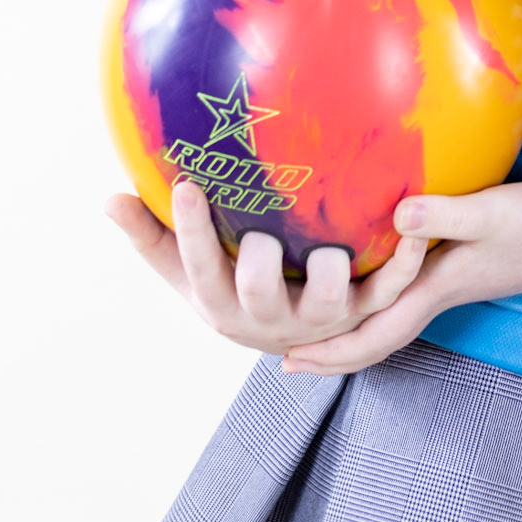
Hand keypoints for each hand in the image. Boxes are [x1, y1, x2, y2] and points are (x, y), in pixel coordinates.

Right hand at [105, 178, 429, 355]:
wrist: (290, 337)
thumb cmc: (229, 284)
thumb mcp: (185, 269)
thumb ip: (149, 234)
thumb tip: (107, 198)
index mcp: (220, 301)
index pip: (197, 266)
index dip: (192, 230)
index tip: (187, 184)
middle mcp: (270, 316)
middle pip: (258, 293)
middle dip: (258, 263)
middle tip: (261, 233)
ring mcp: (321, 316)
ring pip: (328, 300)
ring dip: (329, 273)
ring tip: (331, 247)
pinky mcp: (365, 310)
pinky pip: (390, 286)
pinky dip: (405, 259)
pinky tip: (414, 222)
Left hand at [280, 178, 521, 376]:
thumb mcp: (489, 213)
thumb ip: (444, 215)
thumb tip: (395, 218)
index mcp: (434, 291)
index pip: (375, 336)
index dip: (332, 351)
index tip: (288, 360)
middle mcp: (434, 296)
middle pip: (374, 339)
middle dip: (330, 352)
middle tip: (282, 355)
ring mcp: (445, 285)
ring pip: (385, 321)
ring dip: (346, 330)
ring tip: (308, 326)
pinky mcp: (453, 268)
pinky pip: (400, 297)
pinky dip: (372, 302)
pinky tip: (360, 284)